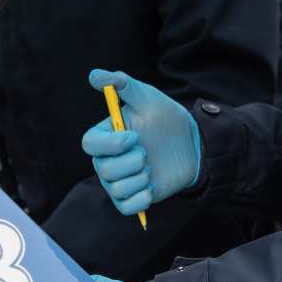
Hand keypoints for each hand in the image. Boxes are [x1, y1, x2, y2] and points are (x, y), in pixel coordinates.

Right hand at [82, 70, 201, 215]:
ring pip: (117, 187)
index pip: (89, 144)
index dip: (110, 143)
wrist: (191, 144)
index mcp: (105, 136)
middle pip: (103, 169)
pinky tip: (152, 186)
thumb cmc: (165, 118)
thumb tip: (94, 75)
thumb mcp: (147, 98)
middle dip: (131, 161)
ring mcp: (119, 181)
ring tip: (152, 166)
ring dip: (140, 176)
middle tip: (147, 152)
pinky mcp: (133, 198)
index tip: (134, 137)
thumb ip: (122, 84)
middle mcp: (106, 160)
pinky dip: (141, 198)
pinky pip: (127, 207)